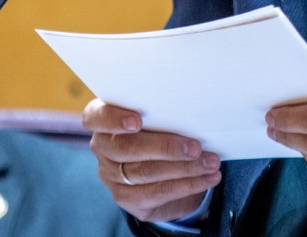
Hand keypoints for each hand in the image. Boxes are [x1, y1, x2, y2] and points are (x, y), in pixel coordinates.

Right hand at [82, 99, 221, 222]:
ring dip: (184, 168)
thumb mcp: (157, 114)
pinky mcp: (125, 197)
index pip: (96, 117)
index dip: (114, 119)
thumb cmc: (159, 126)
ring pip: (146, 172)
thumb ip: (162, 111)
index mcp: (103, 119)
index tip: (137, 122)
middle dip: (165, 147)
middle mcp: (102, 147)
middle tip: (196, 147)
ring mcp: (110, 174)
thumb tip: (192, 108)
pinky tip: (208, 178)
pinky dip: (187, 185)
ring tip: (211, 162)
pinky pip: (157, 192)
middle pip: (127, 148)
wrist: (160, 165)